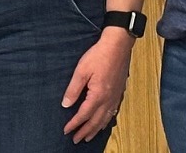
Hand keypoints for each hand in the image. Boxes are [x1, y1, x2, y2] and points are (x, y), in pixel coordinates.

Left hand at [61, 28, 133, 142]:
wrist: (118, 46)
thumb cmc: (98, 56)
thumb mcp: (81, 71)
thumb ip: (73, 89)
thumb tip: (66, 105)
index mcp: (98, 95)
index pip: (84, 115)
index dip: (74, 124)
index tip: (66, 131)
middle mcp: (108, 99)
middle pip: (96, 121)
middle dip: (85, 131)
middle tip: (76, 140)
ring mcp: (116, 97)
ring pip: (105, 119)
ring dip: (96, 129)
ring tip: (88, 137)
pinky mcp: (119, 92)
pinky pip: (113, 112)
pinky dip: (107, 120)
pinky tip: (104, 122)